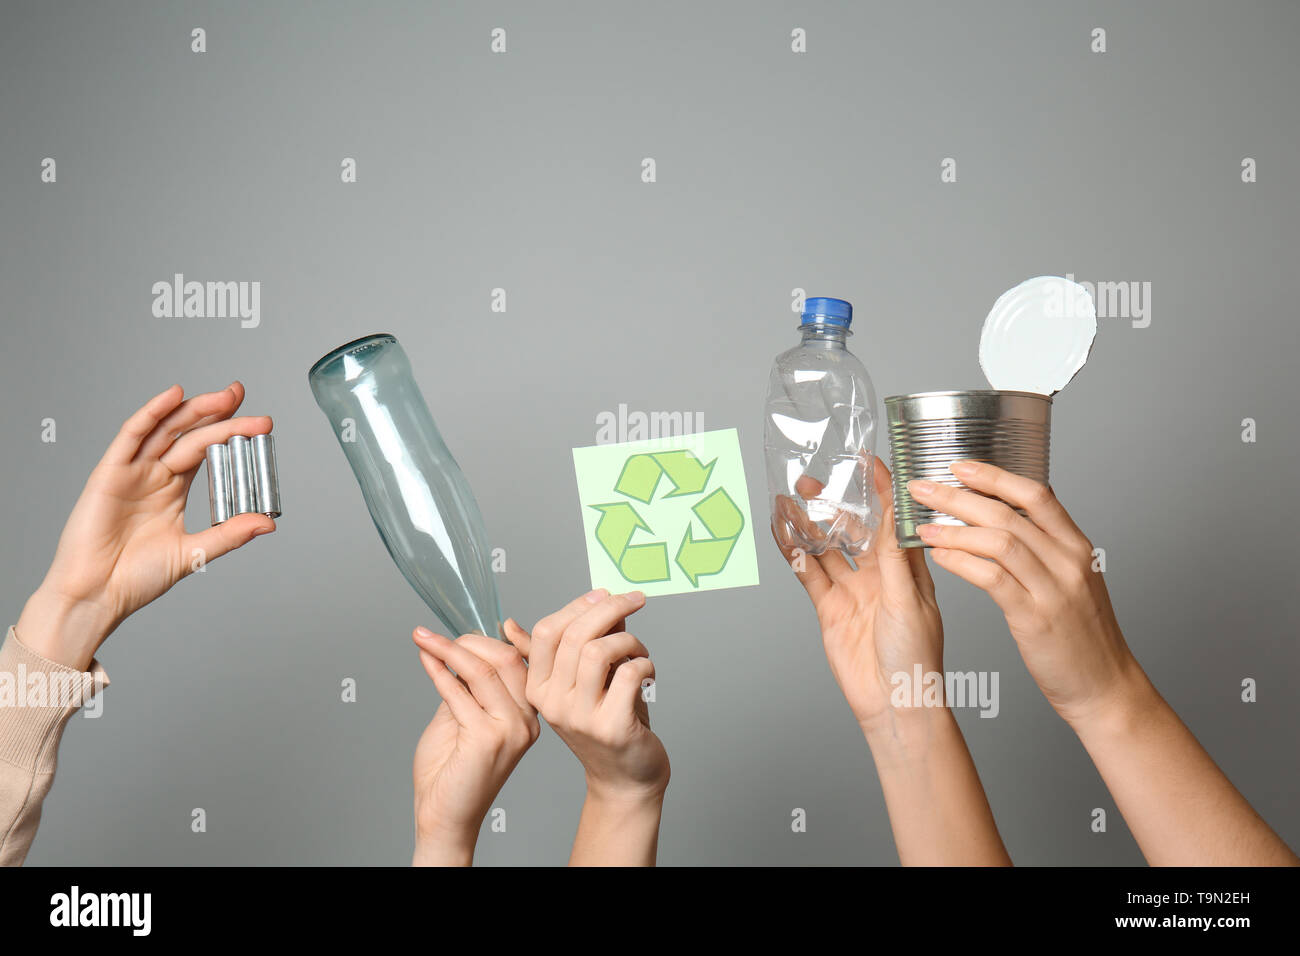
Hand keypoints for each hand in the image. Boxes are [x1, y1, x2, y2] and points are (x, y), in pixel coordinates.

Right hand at [17, 383, 274, 668]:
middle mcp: (154, 475)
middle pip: (190, 434)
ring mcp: (132, 471)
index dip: (230, 432)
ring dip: (195, 409)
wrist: (97, 595)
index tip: (260, 423)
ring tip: (226, 396)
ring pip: (167, 429)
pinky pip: (132, 436)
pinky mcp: (109, 473)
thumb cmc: (136, 578)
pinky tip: (174, 395)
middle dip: (219, 414)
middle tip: (244, 397)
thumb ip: (229, 535)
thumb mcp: (195, 553)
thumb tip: (269, 523)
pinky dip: (152, 413)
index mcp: (173, 489)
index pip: (206, 451)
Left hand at [410, 628, 538, 866]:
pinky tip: (425, 660)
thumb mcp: (460, 719)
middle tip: (437, 637)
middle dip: (469, 640)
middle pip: (506, 659)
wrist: (444, 818)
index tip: (467, 626)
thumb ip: (464, 688)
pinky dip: (439, 671)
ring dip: (448, 649)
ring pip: (484, 670)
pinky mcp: (487, 738)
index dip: (495, 638)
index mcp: (525, 716)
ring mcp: (510, 730)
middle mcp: (525, 721)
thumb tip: (455, 650)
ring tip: (424, 639)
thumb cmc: (451, 773)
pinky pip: (460, 692)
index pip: (520, 663)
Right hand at [504, 591, 667, 799]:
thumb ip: (570, 648)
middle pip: (576, 636)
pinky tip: (648, 673)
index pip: (547, 632)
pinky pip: (629, 674)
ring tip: (639, 650)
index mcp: (538, 687)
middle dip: (611, 609)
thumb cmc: (606, 723)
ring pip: (600, 651)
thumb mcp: (581, 683)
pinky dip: (645, 664)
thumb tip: (544, 613)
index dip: (578, 606)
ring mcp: (580, 717)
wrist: (625, 778)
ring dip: (629, 640)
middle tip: (635, 600)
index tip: (605, 594)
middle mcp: (553, 702)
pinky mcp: (612, 727)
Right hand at [773, 457, 943, 732]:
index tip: (867, 460)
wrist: (895, 704)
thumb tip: (890, 512)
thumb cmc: (916, 657)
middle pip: (854, 529)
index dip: (881, 488)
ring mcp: (854, 592)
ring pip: (827, 550)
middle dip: (834, 503)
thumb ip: (892, 556)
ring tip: (789, 502)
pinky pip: (810, 576)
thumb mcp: (908, 599)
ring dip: (809, 526)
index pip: (893, 518)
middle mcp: (880, 576)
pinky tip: (783, 537)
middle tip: (813, 480)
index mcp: (909, 569)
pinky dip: (795, 556)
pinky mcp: (830, 611)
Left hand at [908, 460, 1138, 725]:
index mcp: (1076, 546)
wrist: (1105, 686)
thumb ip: (1046, 549)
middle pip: (1008, 513)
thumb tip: (1005, 518)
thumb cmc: (1082, 635)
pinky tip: (939, 557)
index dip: (994, 476)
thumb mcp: (1072, 580)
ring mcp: (1054, 589)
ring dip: (953, 530)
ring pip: (999, 541)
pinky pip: (993, 579)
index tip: (958, 465)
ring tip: (922, 526)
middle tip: (922, 488)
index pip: (1035, 494)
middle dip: (958, 497)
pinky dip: (962, 562)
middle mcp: (1068, 561)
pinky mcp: (1036, 618)